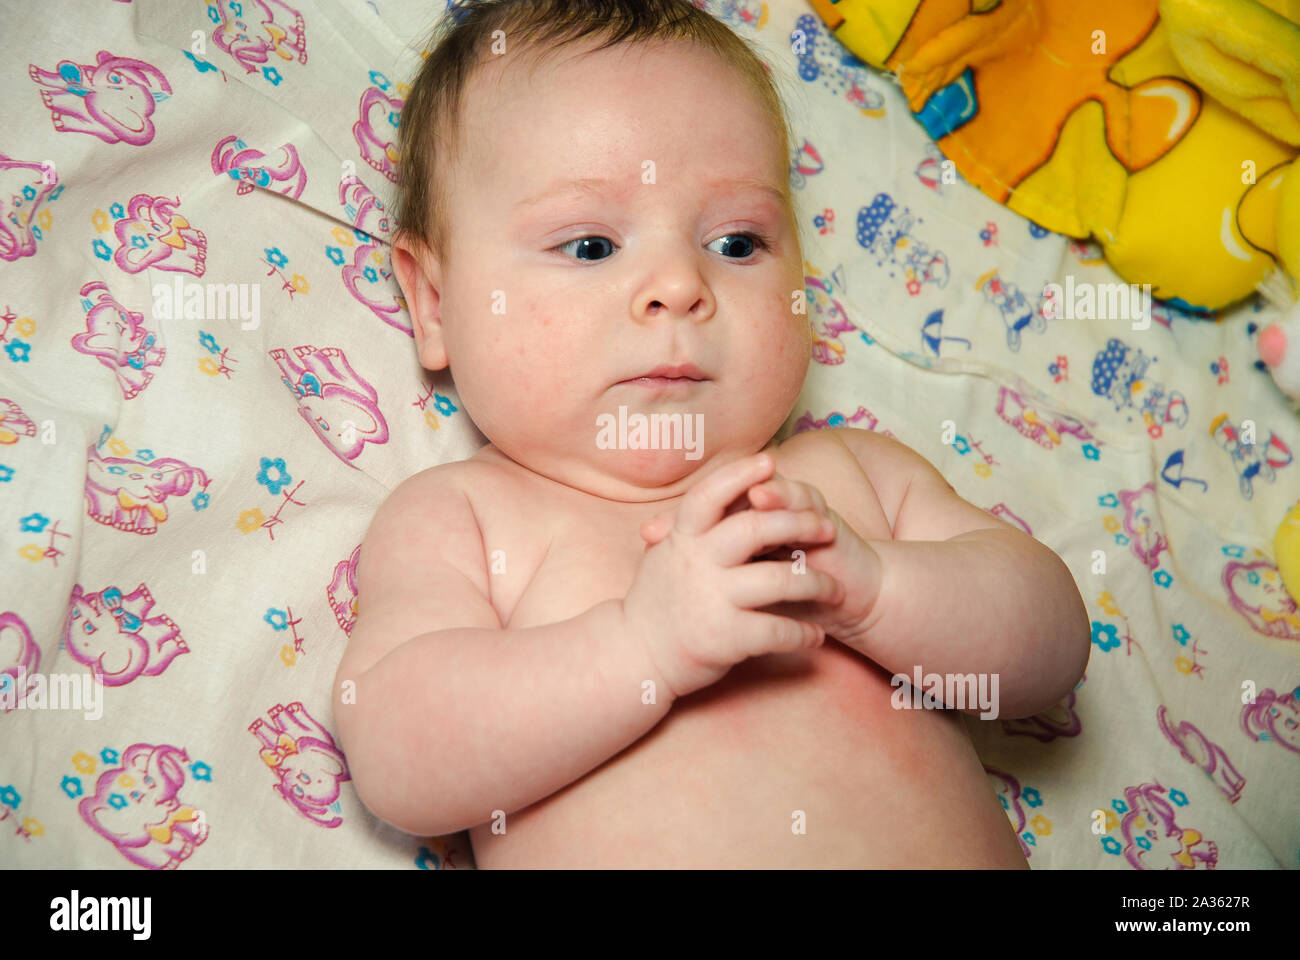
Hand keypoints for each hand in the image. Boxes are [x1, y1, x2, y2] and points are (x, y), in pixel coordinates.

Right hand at [621, 453, 846, 699]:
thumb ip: (691, 526)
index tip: (770, 462)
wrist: (633, 656)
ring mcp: (711, 600)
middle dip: (800, 524)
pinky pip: (779, 631)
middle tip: (829, 529)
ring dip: (817, 584)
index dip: (740, 475)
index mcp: (682, 538)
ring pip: (781, 580)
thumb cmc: (657, 601)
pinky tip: (816, 635)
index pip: (710, 494)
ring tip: (835, 590)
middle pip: (756, 528)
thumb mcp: (666, 554)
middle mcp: (696, 563)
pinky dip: (804, 634)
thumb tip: (720, 490)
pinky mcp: (725, 637)